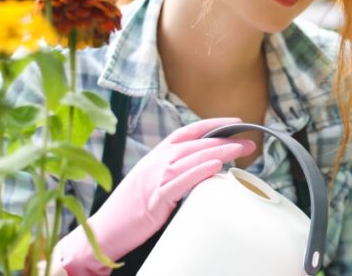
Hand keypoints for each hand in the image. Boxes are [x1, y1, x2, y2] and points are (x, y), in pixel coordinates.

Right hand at [57, 117, 254, 274]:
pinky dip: (199, 172)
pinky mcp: (155, 198)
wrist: (103, 230)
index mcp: (156, 155)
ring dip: (220, 152)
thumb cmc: (129, 209)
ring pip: (193, 158)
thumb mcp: (152, 182)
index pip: (188, 131)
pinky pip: (181, 181)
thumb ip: (174, 172)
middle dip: (225, 139)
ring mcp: (155, 178)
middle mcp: (156, 161)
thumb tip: (203, 170)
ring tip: (242, 149)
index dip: (212, 124)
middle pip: (196, 143)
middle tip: (249, 140)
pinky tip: (216, 167)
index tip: (235, 121)